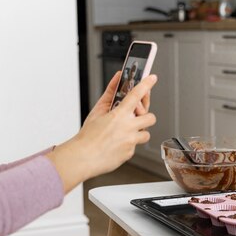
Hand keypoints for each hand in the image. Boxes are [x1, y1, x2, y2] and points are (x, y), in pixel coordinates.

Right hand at [47, 75, 157, 192]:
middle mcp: (127, 127)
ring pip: (146, 134)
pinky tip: (118, 144)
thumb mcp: (97, 111)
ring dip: (139, 132)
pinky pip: (135, 146)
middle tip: (137, 117)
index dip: (146, 84)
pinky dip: (129, 144)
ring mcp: (131, 141)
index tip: (152, 78)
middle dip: (146, 117)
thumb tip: (117, 79)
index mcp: (118, 115)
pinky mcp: (130, 153)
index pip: (136, 95)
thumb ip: (110, 94)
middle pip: (150, 117)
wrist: (83, 157)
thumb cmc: (88, 136)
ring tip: (125, 133)